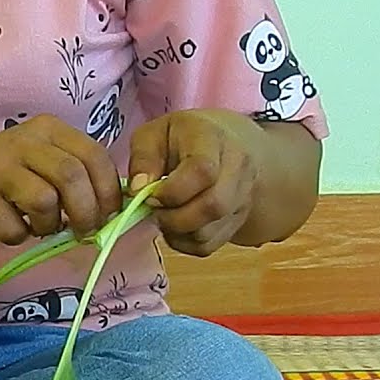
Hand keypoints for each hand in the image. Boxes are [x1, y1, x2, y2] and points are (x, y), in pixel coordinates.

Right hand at [0, 115, 122, 242]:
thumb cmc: (8, 177)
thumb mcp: (45, 162)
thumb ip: (78, 176)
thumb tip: (112, 210)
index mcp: (48, 129)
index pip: (94, 156)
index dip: (108, 191)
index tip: (108, 216)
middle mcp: (23, 140)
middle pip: (72, 177)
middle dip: (85, 213)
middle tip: (82, 233)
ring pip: (45, 202)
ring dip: (48, 226)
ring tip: (39, 226)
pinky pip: (14, 228)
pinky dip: (18, 236)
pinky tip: (10, 225)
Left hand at [128, 109, 267, 256]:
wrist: (226, 143)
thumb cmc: (181, 137)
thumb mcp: (154, 134)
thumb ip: (143, 158)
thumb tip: (137, 189)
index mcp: (213, 139)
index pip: (202, 171)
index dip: (171, 191)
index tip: (150, 194)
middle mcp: (237, 168)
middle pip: (213, 206)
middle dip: (173, 217)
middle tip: (154, 209)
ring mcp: (242, 196)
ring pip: (209, 232)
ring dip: (176, 231)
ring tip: (164, 213)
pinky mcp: (238, 220)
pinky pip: (208, 246)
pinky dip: (184, 242)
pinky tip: (176, 224)